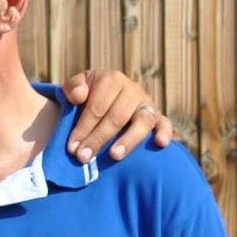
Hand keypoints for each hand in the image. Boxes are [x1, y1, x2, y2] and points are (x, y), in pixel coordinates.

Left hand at [60, 68, 175, 160]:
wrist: (99, 98)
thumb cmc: (84, 96)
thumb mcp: (74, 88)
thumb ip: (72, 88)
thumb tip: (79, 95)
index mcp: (112, 79)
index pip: (98, 107)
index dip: (84, 128)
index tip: (72, 148)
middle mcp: (132, 89)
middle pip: (117, 116)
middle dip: (98, 139)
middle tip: (84, 157)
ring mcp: (146, 102)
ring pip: (142, 121)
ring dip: (129, 139)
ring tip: (114, 155)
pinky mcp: (157, 116)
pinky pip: (165, 123)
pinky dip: (165, 132)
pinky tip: (161, 143)